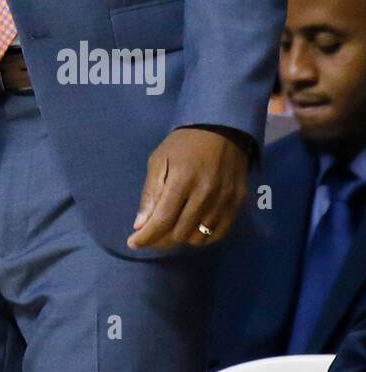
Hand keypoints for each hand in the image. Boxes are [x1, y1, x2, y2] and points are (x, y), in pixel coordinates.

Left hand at [127, 126, 249, 249]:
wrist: (222, 128)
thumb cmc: (184, 143)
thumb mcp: (159, 159)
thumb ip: (150, 193)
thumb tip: (140, 224)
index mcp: (182, 179)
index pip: (162, 219)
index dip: (147, 237)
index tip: (133, 243)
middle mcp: (205, 193)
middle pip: (180, 232)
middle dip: (160, 240)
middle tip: (149, 237)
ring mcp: (224, 200)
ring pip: (199, 237)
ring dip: (180, 240)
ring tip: (168, 232)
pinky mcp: (237, 203)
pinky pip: (219, 233)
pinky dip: (202, 238)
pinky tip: (191, 231)